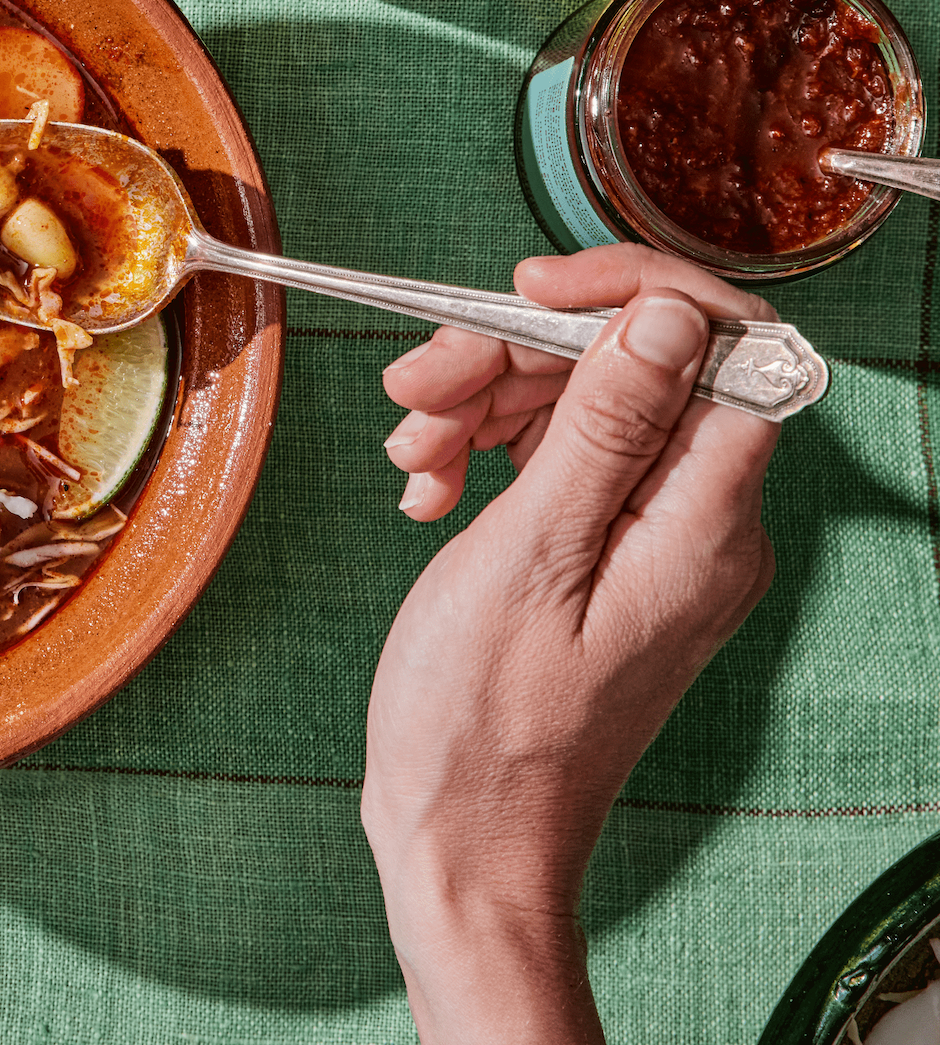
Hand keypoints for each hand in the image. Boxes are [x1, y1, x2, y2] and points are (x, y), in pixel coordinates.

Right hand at [361, 244, 781, 1043]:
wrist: (463, 841)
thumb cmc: (485, 729)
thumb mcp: (529, 558)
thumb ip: (603, 431)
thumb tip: (665, 318)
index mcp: (705, 525)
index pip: (719, 348)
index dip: (628, 295)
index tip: (529, 290)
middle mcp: (697, 526)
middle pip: (631, 370)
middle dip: (517, 355)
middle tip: (419, 384)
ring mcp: (649, 543)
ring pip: (582, 408)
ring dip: (484, 404)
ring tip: (411, 450)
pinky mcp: (600, 558)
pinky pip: (555, 463)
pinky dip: (485, 455)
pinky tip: (428, 489)